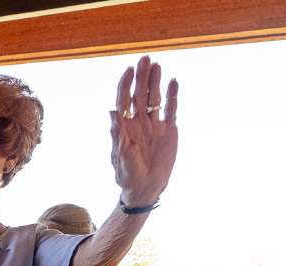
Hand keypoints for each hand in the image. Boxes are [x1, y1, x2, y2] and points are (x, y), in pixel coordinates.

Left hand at [111, 56, 179, 205]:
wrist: (146, 187)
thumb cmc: (128, 175)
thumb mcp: (122, 157)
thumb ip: (119, 136)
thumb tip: (112, 112)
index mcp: (125, 126)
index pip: (123, 100)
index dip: (125, 84)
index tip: (129, 70)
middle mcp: (139, 122)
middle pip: (139, 94)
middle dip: (141, 77)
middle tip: (145, 58)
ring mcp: (154, 124)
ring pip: (155, 98)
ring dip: (156, 82)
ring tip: (157, 65)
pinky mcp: (168, 130)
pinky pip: (171, 109)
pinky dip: (172, 95)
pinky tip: (173, 81)